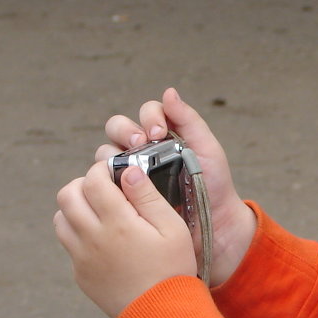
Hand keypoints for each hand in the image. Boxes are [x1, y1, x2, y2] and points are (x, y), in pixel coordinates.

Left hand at [54, 160, 196, 317]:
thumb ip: (148, 196)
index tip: (115, 172)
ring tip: (100, 212)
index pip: (94, 180)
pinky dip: (79, 232)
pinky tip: (103, 239)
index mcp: (117, 222)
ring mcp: (82, 257)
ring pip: (60, 218)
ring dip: (76, 208)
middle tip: (104, 189)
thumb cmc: (172, 270)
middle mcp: (92, 237)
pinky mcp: (80, 274)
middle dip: (83, 184)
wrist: (161, 315)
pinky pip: (68, 244)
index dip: (102, 169)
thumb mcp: (172, 229)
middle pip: (67, 195)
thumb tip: (128, 171)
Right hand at [100, 87, 255, 286]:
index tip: (157, 133)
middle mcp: (141, 150)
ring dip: (112, 155)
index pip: (146, 113)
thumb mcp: (208, 150)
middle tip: (138, 144)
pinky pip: (103, 183)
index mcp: (162, 135)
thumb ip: (189, 121)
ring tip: (128, 169)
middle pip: (117, 128)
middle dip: (124, 131)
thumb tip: (168, 91)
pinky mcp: (122, 195)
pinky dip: (105, 182)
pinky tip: (116, 187)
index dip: (148, 117)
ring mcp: (129, 173)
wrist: (214, 225)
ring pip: (106, 153)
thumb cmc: (214, 186)